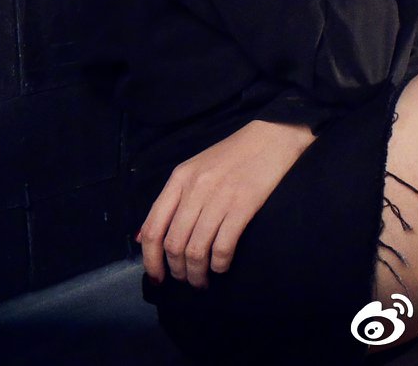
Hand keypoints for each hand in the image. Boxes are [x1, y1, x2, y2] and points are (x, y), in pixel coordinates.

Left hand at [136, 119, 315, 288]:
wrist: (273, 136)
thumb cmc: (234, 155)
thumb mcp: (196, 169)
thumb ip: (173, 200)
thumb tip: (145, 236)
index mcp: (179, 178)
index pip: (153, 227)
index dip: (150, 259)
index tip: (156, 277)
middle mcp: (195, 188)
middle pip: (173, 244)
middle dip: (177, 271)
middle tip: (185, 281)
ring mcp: (219, 197)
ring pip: (196, 250)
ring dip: (197, 273)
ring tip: (202, 280)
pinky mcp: (243, 205)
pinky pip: (223, 246)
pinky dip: (219, 264)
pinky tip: (221, 266)